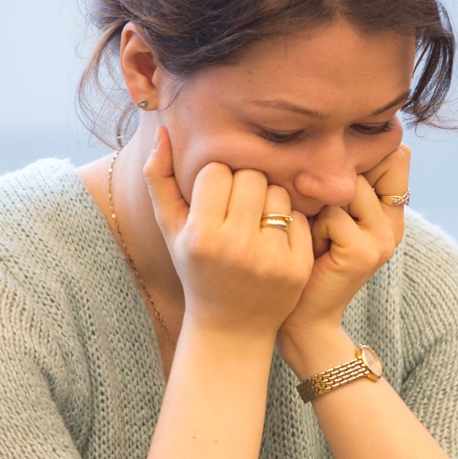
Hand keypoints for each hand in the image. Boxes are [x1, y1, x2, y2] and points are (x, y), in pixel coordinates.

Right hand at [143, 128, 312, 339]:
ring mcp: (270, 258)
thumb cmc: (196, 269)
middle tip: (237, 210)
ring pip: (278, 193)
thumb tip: (163, 130)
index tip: (213, 202)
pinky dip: (287, 223)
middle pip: (251, 177)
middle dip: (244, 187)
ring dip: (268, 201)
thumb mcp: (170, 230)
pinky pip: (298, 217)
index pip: (217, 172)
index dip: (215, 182)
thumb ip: (159, 179)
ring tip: (255, 223)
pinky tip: (272, 241)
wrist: (230, 327)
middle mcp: (236, 247)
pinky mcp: (297, 266)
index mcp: (201, 236)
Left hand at [278, 145, 409, 366]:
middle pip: (368, 168)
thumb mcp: (322, 215)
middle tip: (315, 216)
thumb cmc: (302, 259)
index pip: (394, 157)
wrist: (301, 317)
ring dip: (319, 207)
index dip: (360, 158)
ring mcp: (383, 240)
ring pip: (349, 190)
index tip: (330, 181)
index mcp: (389, 213)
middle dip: (332, 185)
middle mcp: (393, 224)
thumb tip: (330, 138)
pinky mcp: (365, 253)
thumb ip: (336, 184)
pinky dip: (313, 228)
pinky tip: (311, 249)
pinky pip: (333, 215)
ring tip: (312, 234)